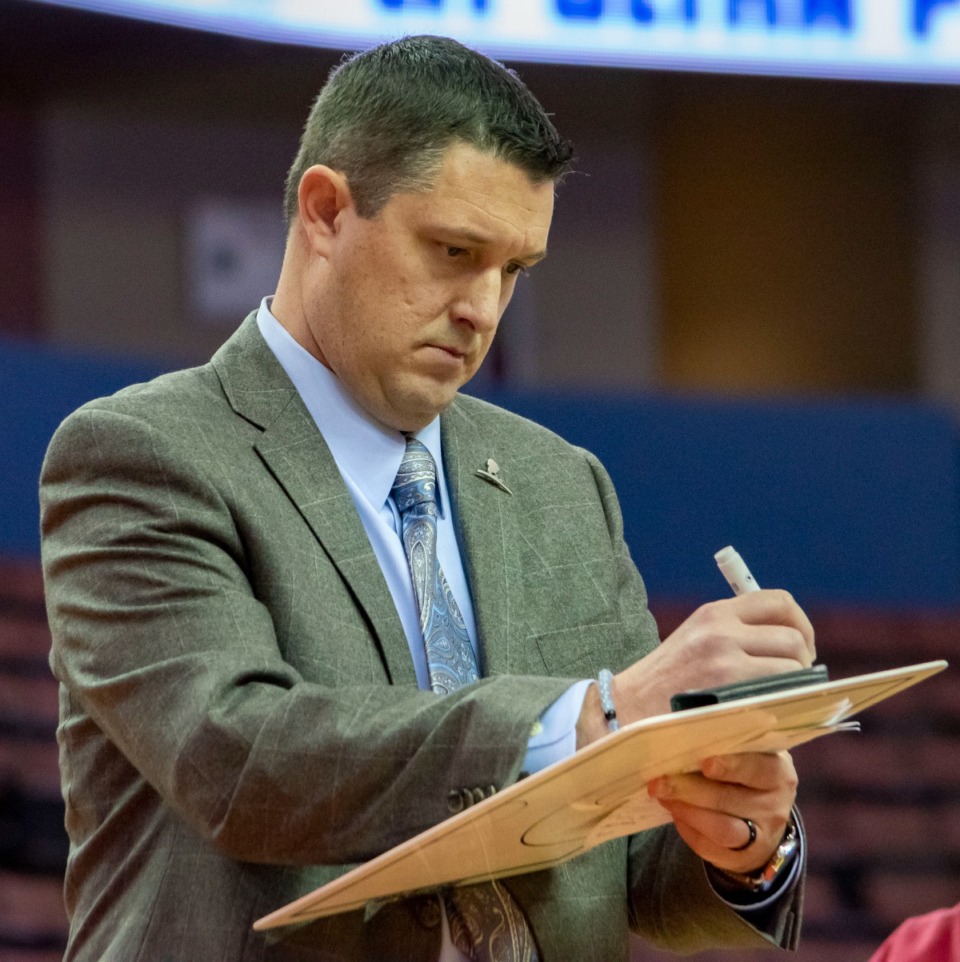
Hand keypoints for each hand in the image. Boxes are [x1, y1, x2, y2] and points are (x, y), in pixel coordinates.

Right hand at [577, 590, 814, 747]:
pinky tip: (776, 714)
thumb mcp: (694, 643)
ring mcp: (725, 659)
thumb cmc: (664, 687)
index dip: (800, 624)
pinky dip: (789, 704)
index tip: (799, 647)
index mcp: (713, 613)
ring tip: (784, 700)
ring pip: (794, 664)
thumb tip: (790, 641)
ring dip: (799, 686)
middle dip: (804, 660)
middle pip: (793, 635)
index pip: (778, 602)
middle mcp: (720, 628)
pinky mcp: (728, 691)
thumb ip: (734, 635)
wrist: (626, 712)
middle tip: (795, 682)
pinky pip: (784, 691)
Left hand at [647, 750, 797, 872]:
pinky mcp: (744, 858)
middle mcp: (775, 806)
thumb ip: (725, 746)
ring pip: (722, 829)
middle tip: (660, 781)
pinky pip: (711, 848)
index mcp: (778, 773)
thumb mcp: (748, 755)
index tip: (705, 762)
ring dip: (686, 811)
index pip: (757, 769)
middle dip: (690, 789)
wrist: (764, 819)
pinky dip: (687, 829)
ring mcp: (762, 836)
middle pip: (730, 799)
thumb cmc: (746, 774)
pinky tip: (674, 812)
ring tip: (662, 796)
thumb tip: (682, 738)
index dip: (731, 766)